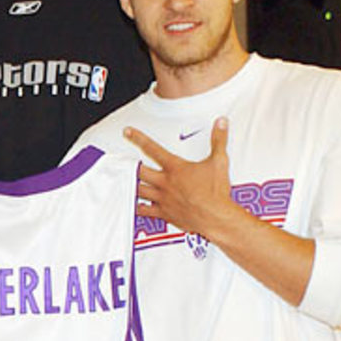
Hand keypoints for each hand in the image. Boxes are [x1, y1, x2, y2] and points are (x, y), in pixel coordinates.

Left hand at [123, 118, 238, 238]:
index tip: (127, 132)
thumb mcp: (219, 161)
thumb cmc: (216, 192)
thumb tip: (221, 122)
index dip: (138, 138)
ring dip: (129, 184)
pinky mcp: (164, 213)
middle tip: (119, 160)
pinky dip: (136, 207)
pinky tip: (131, 205)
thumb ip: (219, 140)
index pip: (152, 148)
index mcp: (175, 168)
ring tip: (120, 180)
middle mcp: (165, 182)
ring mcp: (162, 198)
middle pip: (139, 171)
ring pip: (138, 190)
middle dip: (128, 165)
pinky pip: (144, 210)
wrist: (216, 217)